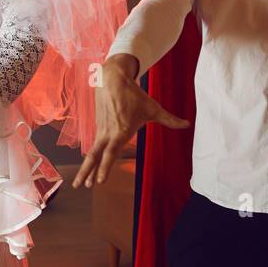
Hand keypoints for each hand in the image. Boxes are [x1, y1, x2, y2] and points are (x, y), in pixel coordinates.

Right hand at [74, 54, 187, 188]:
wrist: (112, 80)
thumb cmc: (134, 95)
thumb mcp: (153, 109)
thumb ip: (169, 120)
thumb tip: (187, 124)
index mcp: (121, 131)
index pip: (110, 154)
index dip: (105, 168)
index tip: (99, 181)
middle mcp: (108, 133)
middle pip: (94, 156)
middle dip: (86, 172)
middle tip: (80, 186)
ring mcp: (101, 130)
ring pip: (91, 153)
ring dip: (86, 168)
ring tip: (81, 183)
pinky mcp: (98, 127)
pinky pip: (94, 145)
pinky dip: (90, 157)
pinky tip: (89, 166)